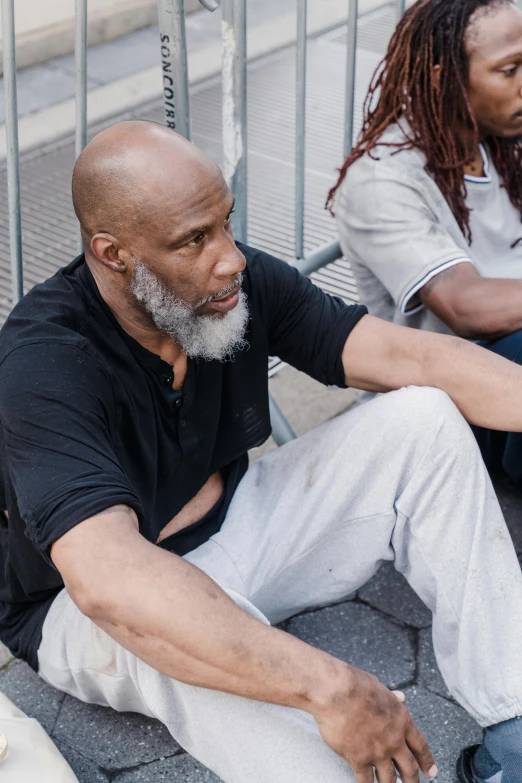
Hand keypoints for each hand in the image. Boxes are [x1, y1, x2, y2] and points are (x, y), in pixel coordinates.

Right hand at [313, 667, 437, 782]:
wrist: (337, 692)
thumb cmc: (356, 685)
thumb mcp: (380, 688)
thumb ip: (391, 697)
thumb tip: (400, 696)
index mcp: (402, 721)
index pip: (420, 746)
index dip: (427, 761)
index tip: (431, 772)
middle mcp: (394, 740)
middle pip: (409, 768)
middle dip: (412, 780)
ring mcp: (377, 752)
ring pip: (389, 779)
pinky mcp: (359, 759)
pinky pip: (366, 780)